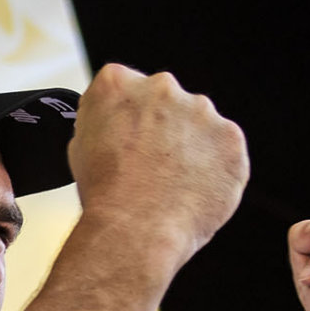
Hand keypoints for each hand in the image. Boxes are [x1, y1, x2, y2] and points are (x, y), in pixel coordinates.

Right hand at [67, 64, 249, 271]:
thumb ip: (102, 120)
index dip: (125, 117)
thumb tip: (117, 123)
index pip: (124, 87)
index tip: (125, 139)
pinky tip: (192, 191)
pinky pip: (224, 152)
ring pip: (198, 126)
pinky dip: (213, 169)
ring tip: (171, 184)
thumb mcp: (79, 146)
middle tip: (149, 165)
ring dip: (190, 148)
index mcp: (118, 83)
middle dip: (161, 128)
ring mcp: (202, 111)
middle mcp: (162, 87)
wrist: (136, 227)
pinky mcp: (230, 138)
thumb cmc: (104, 194)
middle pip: (166, 102)